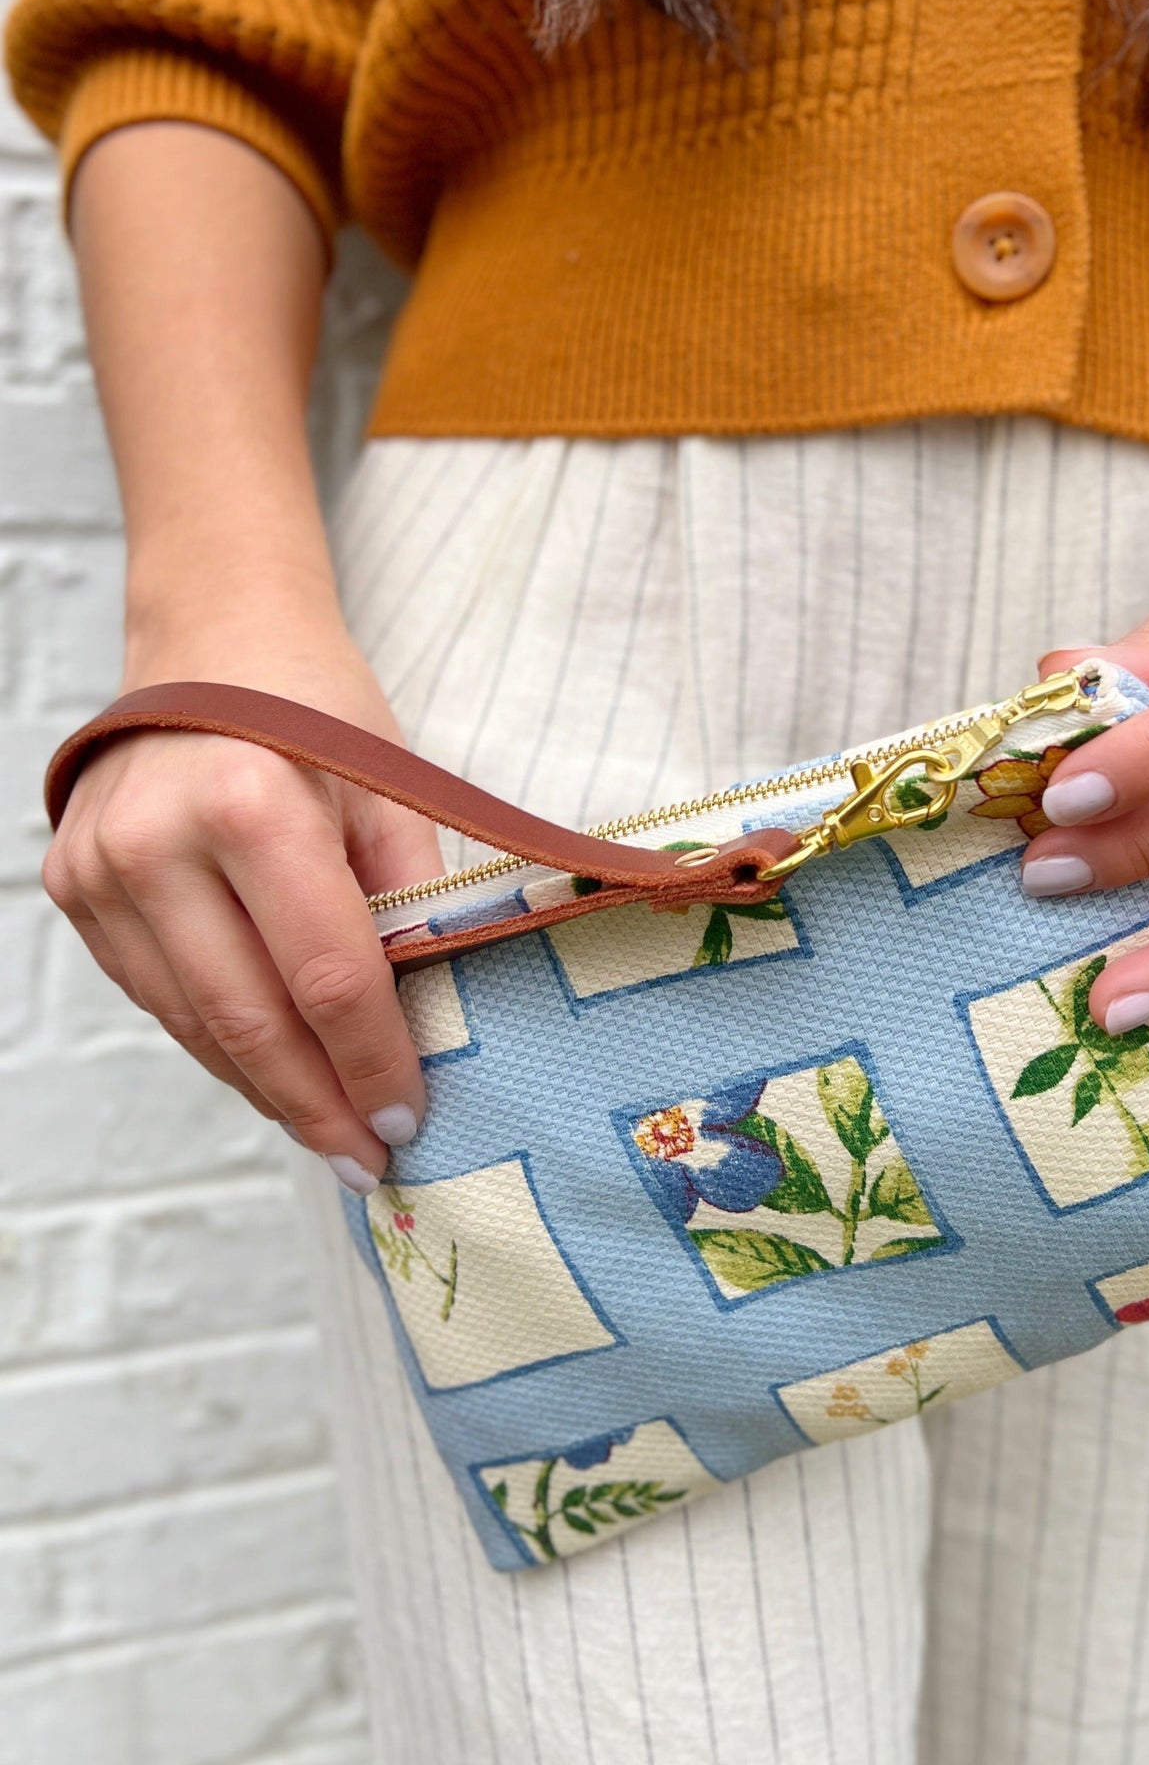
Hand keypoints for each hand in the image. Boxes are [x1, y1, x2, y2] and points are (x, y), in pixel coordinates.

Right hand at [43, 611, 444, 1190]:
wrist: (212, 634)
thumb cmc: (317, 707)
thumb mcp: (391, 790)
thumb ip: (410, 906)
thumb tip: (430, 1031)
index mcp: (249, 806)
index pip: (326, 977)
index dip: (372, 1061)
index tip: (410, 1119)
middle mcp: (157, 843)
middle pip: (250, 1020)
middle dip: (317, 1103)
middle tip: (367, 1159)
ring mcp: (100, 870)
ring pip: (195, 1022)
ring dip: (266, 1087)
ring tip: (326, 1129)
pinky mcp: (73, 887)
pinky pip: (157, 995)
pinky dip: (218, 1040)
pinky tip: (268, 1069)